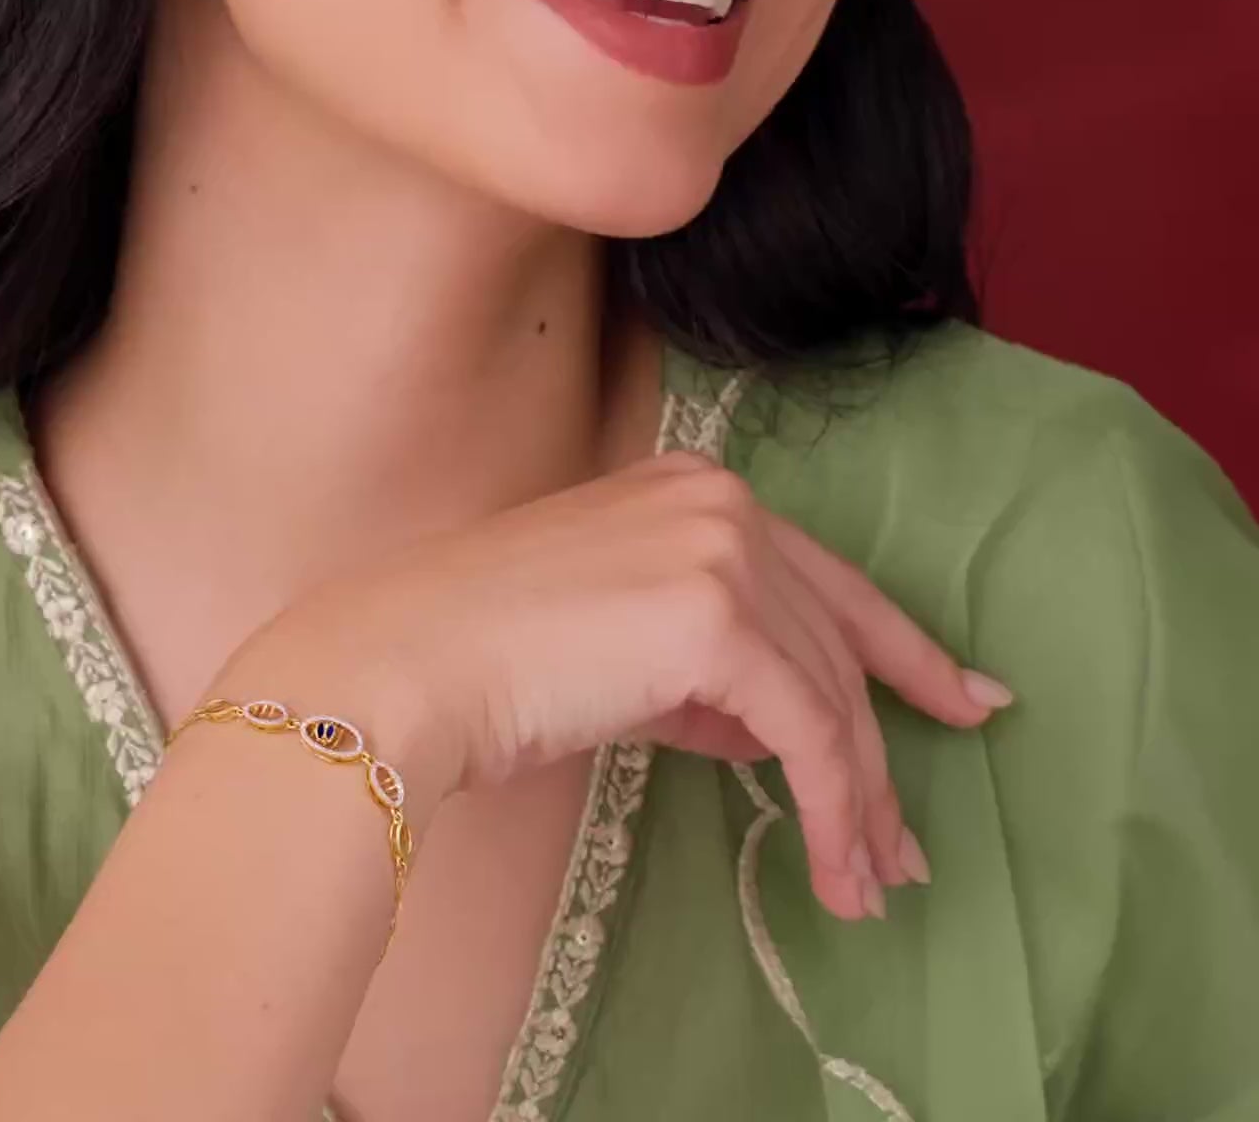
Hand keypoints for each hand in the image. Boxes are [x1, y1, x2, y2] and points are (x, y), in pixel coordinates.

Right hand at [221, 450, 1010, 921]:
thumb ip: (707, 671)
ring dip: (858, 801)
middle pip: (837, 642)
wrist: (410, 661)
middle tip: (908, 848)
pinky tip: (835, 865)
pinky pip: (805, 728)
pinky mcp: (717, 615)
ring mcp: (724, 549)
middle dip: (881, 752)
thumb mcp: (623, 647)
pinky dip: (832, 805)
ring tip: (869, 882)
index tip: (962, 698)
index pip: (824, 580)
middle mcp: (724, 502)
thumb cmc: (491, 657)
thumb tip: (775, 732)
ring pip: (830, 693)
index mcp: (697, 490)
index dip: (900, 649)